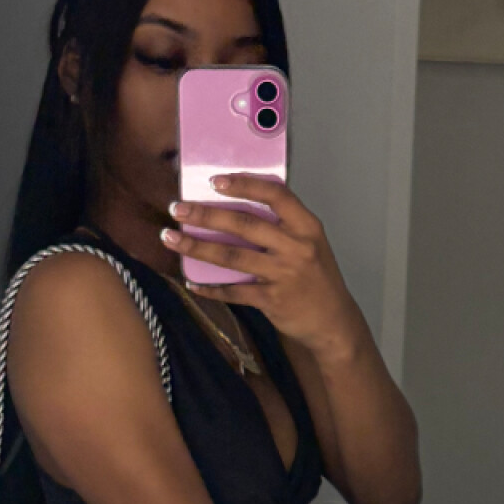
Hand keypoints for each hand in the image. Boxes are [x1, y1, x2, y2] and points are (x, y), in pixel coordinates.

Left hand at [160, 174, 364, 354]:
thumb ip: (282, 224)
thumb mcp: (310, 242)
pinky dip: (211, 288)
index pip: (276, 195)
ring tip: (171, 238)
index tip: (214, 181)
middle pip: (245, 225)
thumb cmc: (315, 276)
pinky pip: (234, 291)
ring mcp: (284, 275)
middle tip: (177, 208)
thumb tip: (235, 202)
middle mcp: (296, 247)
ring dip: (197, 247)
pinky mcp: (272, 300)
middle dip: (205, 215)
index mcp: (307, 226)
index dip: (244, 184)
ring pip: (232, 257)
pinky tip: (191, 283)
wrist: (333, 322)